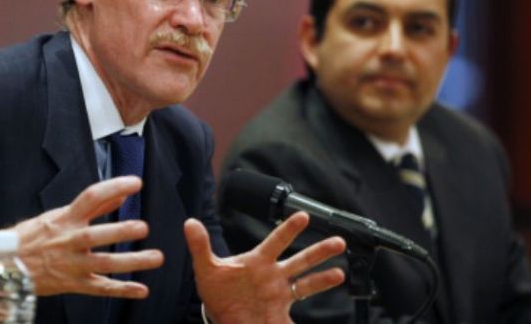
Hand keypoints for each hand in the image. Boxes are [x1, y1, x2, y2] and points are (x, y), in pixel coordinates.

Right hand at [0, 176, 163, 298]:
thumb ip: (93, 206)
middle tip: (143, 228)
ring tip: (156, 258)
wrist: (3, 265)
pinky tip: (141, 289)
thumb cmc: (31, 237)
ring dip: (132, 261)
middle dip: (120, 231)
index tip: (136, 183)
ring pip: (104, 263)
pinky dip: (122, 290)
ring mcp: (72, 263)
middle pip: (97, 235)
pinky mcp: (73, 283)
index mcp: (66, 218)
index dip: (114, 187)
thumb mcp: (58, 215)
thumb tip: (121, 195)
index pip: (92, 197)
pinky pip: (100, 287)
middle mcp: (70, 240)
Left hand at [185, 212, 345, 323]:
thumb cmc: (218, 289)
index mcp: (259, 261)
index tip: (303, 216)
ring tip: (340, 274)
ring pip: (306, 285)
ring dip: (323, 279)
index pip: (276, 241)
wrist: (221, 315)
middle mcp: (274, 276)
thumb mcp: (207, 268)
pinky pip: (294, 321)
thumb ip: (200, 246)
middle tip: (339, 241)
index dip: (289, 229)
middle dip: (319, 252)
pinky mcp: (279, 315)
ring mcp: (279, 295)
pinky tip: (322, 316)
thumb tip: (189, 223)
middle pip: (301, 260)